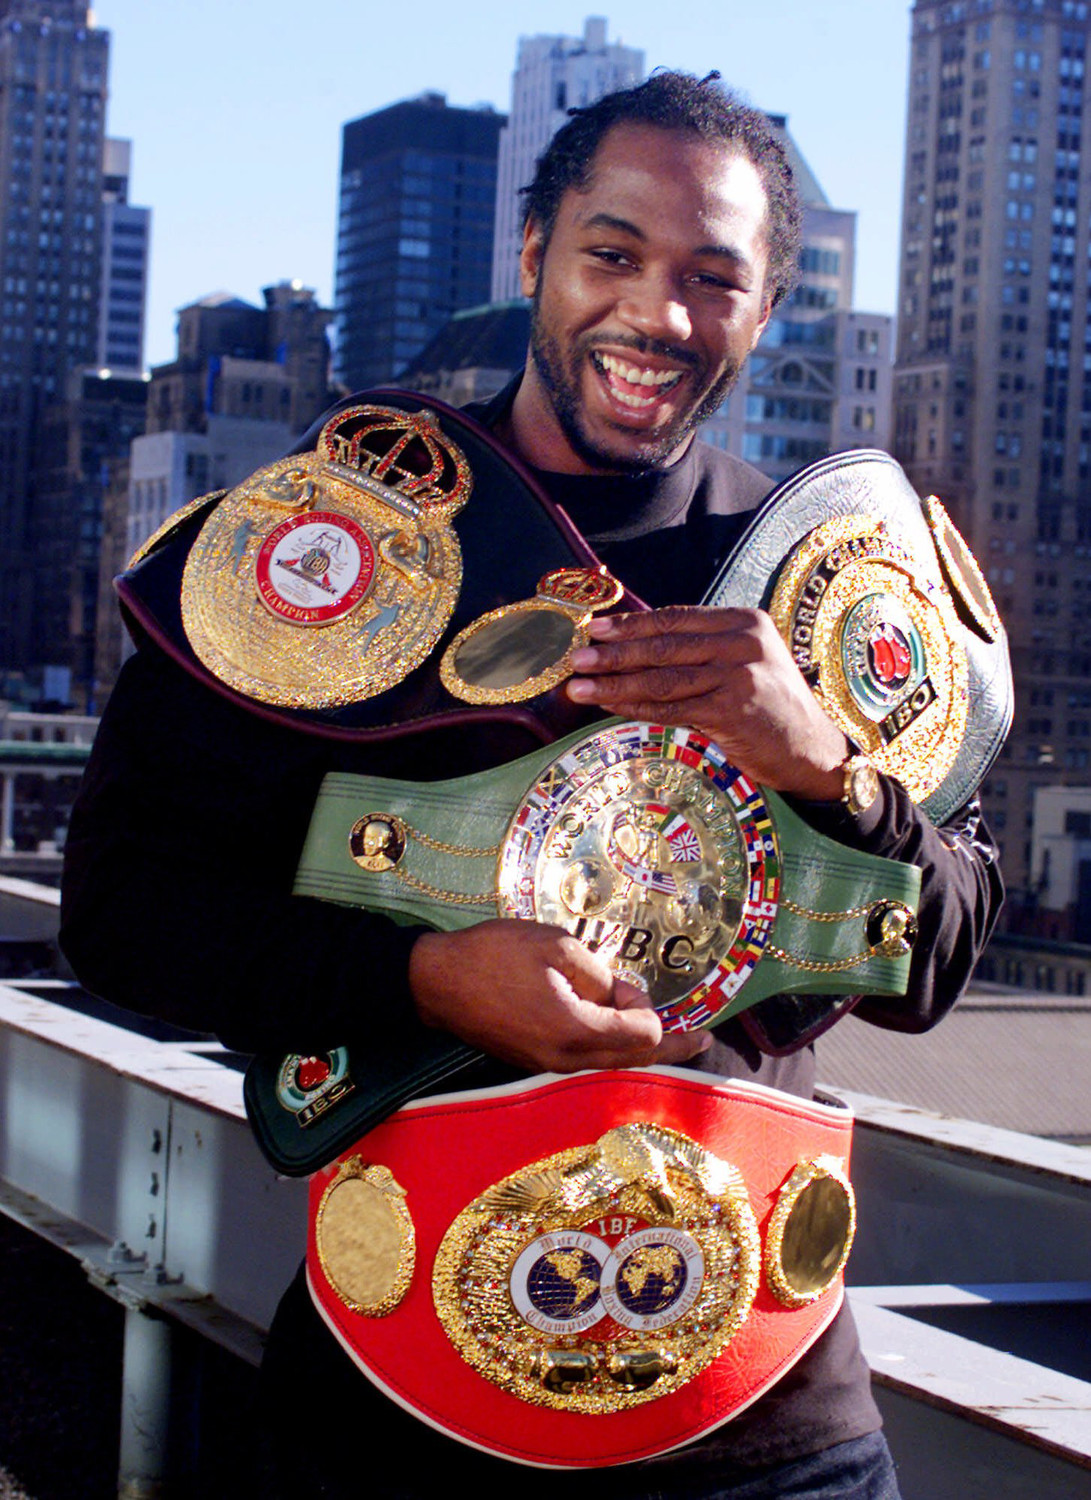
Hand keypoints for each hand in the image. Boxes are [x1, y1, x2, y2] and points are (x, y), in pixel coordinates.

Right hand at [408, 919, 709, 1072]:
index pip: (643, 1035)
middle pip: (634, 1060)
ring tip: (665, 1031)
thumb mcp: (556, 946)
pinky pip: (584, 1057)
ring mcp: (547, 1065)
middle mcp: (567, 1059)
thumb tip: (617, 998)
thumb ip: (599, 975)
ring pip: (609, 1062)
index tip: (628, 984)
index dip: (647, 1007)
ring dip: (635, 1045)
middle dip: (670, 1046)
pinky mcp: (533, 1060)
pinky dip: (607, 1044)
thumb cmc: (494, 955)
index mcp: (577, 1030)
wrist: (435, 982)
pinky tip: (613, 1027)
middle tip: (704, 1038)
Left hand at [567, 606, 848, 800]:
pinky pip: (671, 708)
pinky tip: (610, 707)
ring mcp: (739, 676)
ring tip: (579, 687)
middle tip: (576, 657)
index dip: (631, 623)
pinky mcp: (732, 711)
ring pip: (663, 677)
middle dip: (613, 652)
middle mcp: (743, 643)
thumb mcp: (746, 664)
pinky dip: (636, 707)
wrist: (813, 752)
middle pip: (664, 646)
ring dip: (614, 682)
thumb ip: (704, 650)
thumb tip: (638, 645)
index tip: (594, 628)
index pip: (676, 619)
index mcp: (744, 622)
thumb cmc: (771, 709)